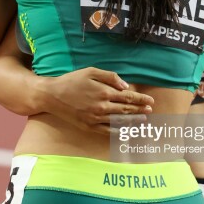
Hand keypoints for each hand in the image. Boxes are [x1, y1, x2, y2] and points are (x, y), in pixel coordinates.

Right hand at [38, 67, 153, 134]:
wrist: (52, 96)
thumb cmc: (72, 81)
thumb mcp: (90, 72)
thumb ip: (110, 77)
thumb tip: (125, 86)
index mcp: (104, 92)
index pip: (128, 97)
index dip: (141, 100)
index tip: (150, 101)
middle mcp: (102, 107)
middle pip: (126, 110)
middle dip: (140, 110)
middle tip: (150, 110)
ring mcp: (95, 119)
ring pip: (119, 121)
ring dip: (133, 121)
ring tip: (142, 120)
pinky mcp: (89, 126)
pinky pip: (107, 131)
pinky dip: (118, 131)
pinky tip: (126, 130)